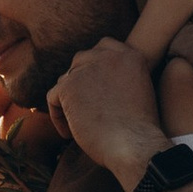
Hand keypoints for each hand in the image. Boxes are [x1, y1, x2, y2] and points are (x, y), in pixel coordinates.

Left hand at [46, 37, 162, 183]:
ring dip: (69, 102)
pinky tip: (70, 135)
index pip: (104, 46)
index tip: (95, 88)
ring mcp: (86, 68)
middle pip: (81, 61)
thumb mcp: (139, 92)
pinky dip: (58, 117)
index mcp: (130, 56)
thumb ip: (121, 78)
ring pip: (66, 80)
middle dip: (80, 83)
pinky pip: (53, 98)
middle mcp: (108, 56)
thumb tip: (94, 83)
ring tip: (79, 126)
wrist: (133, 145)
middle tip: (84, 109)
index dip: (96, 66)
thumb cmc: (138, 132)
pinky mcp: (68, 86)